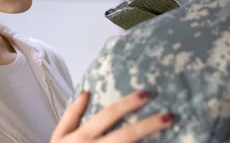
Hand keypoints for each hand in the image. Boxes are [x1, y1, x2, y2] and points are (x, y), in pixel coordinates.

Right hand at [50, 91, 172, 142]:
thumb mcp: (59, 137)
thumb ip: (71, 115)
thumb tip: (86, 92)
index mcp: (82, 136)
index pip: (108, 115)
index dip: (128, 104)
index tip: (147, 94)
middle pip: (126, 136)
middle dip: (148, 125)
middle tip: (170, 116)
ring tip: (170, 131)